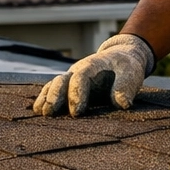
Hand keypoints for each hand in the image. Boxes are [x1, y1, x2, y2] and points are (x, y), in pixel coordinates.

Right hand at [33, 34, 154, 115]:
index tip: (76, 112)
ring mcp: (72, 77)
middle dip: (55, 96)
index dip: (77, 94)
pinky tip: (37, 110)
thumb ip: (126, 86)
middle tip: (50, 112)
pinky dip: (45, 98)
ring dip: (47, 97)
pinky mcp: (69, 85)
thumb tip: (122, 102)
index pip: (81, 77)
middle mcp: (78, 70)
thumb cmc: (126, 67)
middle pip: (62, 80)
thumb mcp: (131, 72)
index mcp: (93, 65)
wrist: (120, 57)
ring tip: (41, 112)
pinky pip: (53, 90)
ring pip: (54, 84)